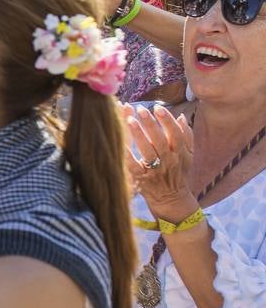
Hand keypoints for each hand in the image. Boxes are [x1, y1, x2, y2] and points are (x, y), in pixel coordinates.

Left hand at [124, 103, 196, 222]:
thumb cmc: (178, 172)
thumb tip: (181, 116)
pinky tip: (119, 141)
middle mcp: (169, 161)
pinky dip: (126, 153)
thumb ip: (186, 136)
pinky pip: (133, 165)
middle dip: (151, 124)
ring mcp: (155, 171)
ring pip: (147, 151)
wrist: (172, 199)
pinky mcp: (142, 178)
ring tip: (129, 120)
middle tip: (140, 109)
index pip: (176, 134)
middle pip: (160, 141)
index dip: (167, 121)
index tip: (157, 107)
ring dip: (138, 135)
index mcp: (181, 154)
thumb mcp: (188, 156)